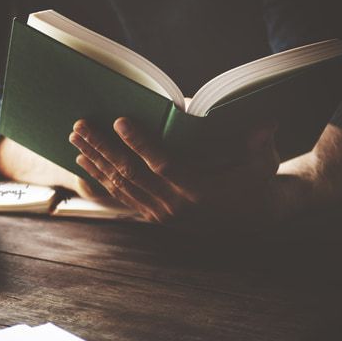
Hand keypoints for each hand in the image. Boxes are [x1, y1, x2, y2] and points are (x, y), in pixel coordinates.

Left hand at [69, 117, 280, 226]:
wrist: (252, 219)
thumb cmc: (255, 181)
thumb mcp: (263, 163)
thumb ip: (259, 144)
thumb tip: (267, 122)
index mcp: (199, 190)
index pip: (162, 164)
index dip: (139, 143)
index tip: (120, 120)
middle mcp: (175, 205)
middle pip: (130, 173)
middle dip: (102, 147)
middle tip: (80, 125)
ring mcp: (160, 213)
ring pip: (120, 185)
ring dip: (95, 161)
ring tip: (75, 138)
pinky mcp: (153, 217)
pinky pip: (120, 198)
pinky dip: (99, 182)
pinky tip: (81, 166)